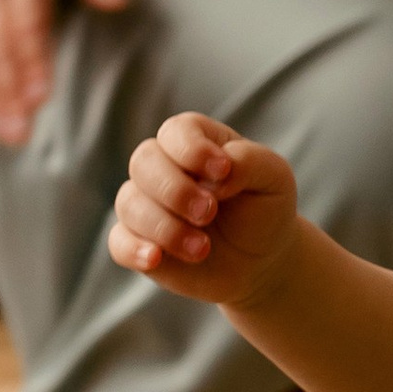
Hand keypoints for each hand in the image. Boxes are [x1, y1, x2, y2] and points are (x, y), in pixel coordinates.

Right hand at [111, 113, 302, 306]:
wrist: (261, 259)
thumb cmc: (265, 208)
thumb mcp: (274, 177)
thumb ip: (249, 162)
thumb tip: (215, 175)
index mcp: (194, 142)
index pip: (176, 132)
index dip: (193, 151)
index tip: (223, 172)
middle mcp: (163, 168)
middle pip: (143, 162)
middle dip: (175, 189)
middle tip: (209, 212)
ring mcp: (147, 205)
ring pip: (130, 203)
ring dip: (165, 227)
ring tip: (203, 248)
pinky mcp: (139, 242)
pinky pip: (118, 241)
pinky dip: (133, 249)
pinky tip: (156, 258)